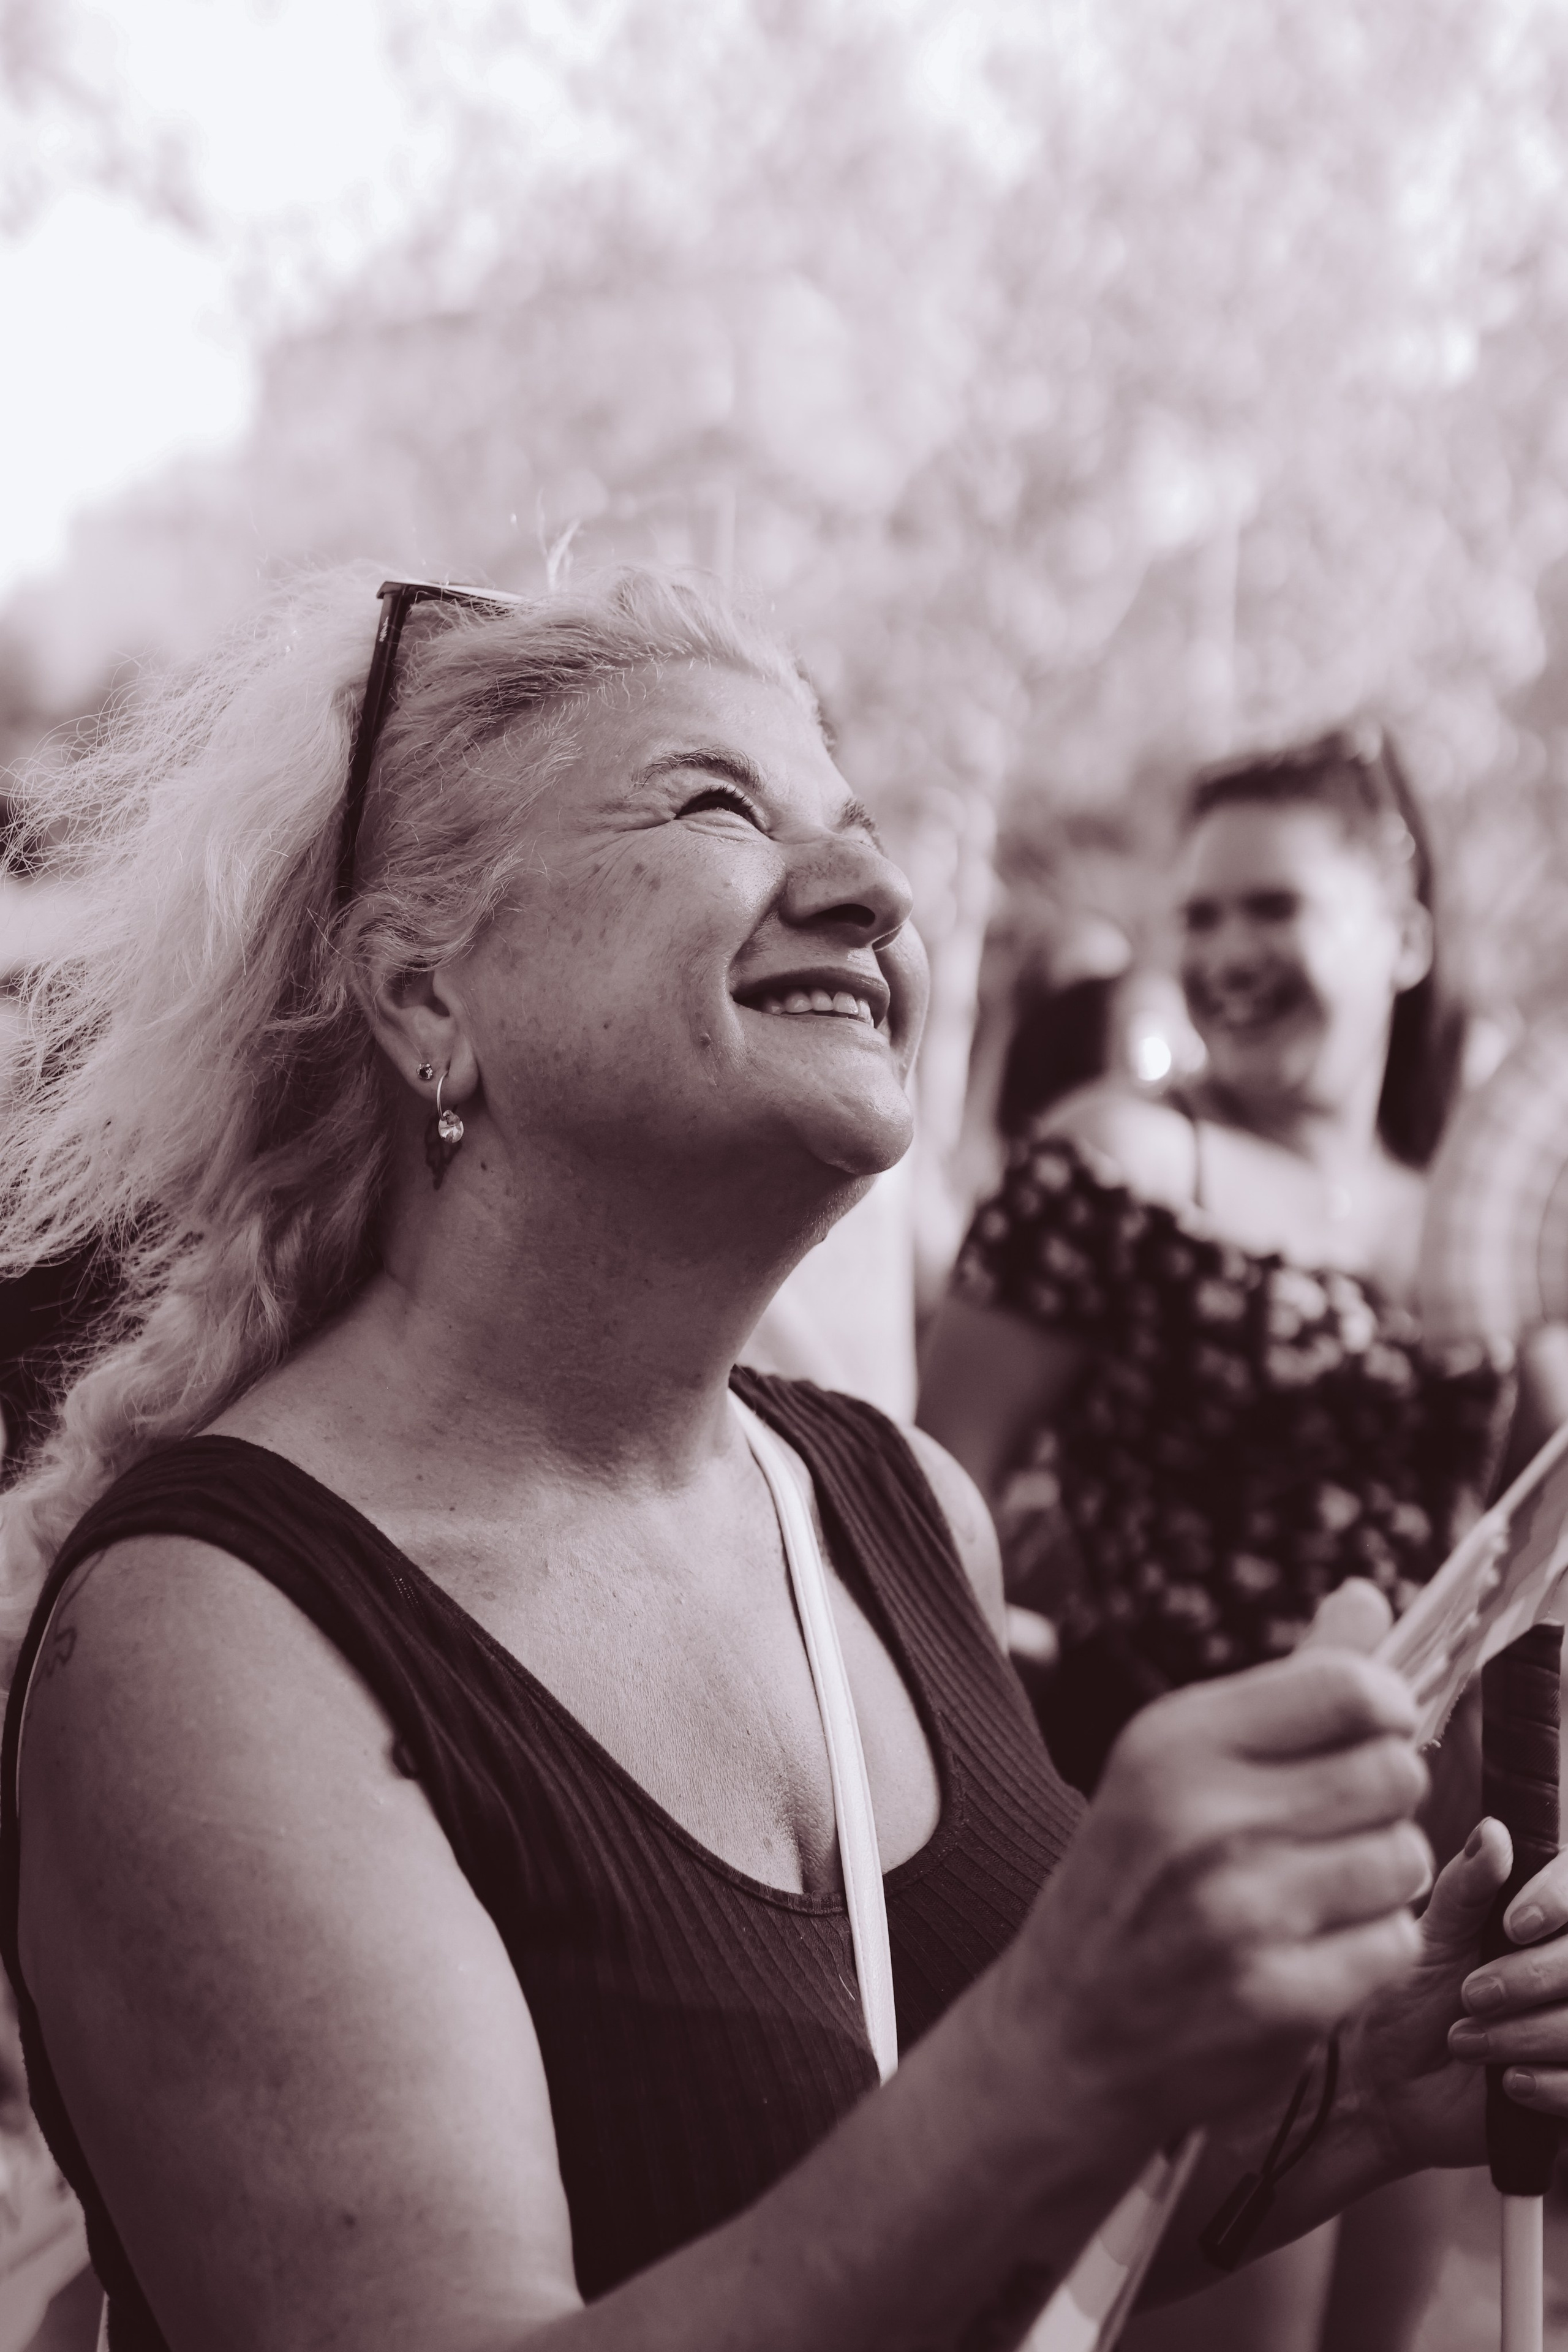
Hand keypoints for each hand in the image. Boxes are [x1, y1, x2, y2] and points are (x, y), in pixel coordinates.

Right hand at [1006, 1586, 1431, 2151]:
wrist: (1061, 2039)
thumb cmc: (1127, 1885)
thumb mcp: (1174, 1766)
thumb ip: (1285, 1687)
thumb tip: (1369, 1599)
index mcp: (1174, 1741)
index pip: (1351, 1688)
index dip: (1383, 1708)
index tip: (1366, 1733)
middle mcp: (1204, 1818)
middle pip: (1395, 1772)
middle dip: (1379, 1802)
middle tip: (1325, 1829)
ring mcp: (1241, 1914)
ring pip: (1405, 1860)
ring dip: (1376, 1881)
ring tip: (1311, 1896)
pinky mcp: (1280, 2001)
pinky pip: (1394, 1944)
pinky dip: (1367, 1952)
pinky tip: (1307, 1955)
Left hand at [1353, 1821, 1567, 2170]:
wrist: (1392, 2087)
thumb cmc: (1409, 2000)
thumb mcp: (1431, 1939)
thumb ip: (1466, 1888)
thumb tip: (1494, 1831)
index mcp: (1543, 1924)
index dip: (1557, 1900)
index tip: (1514, 1924)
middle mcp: (1565, 1965)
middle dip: (1527, 1978)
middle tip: (1470, 1994)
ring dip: (1524, 2035)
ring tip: (1467, 2040)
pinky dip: (1548, 2084)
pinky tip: (1508, 2083)